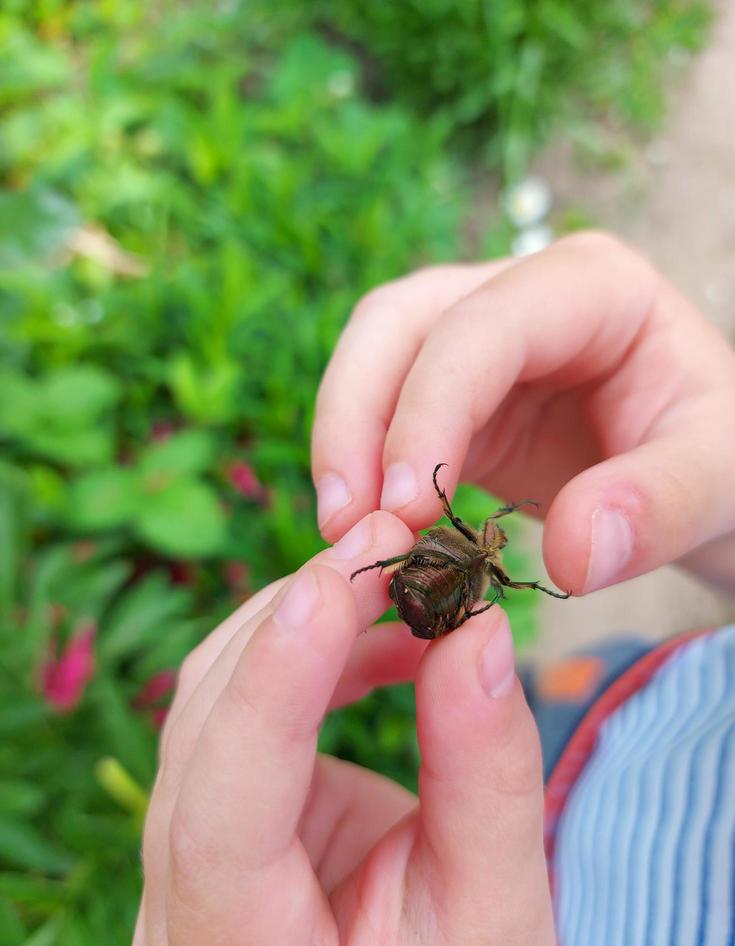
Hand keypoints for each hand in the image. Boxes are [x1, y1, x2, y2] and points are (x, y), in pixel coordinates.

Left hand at [131, 513, 564, 945]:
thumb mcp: (499, 915)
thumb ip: (483, 778)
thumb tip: (477, 629)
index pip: (218, 818)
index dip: (274, 688)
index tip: (340, 581)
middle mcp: (179, 911)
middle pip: (202, 732)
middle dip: (295, 621)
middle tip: (392, 539)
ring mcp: (188, 858)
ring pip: (212, 700)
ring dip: (305, 623)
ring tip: (406, 577)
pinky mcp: (225, 813)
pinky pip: (248, 706)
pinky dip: (316, 656)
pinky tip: (393, 634)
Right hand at [312, 233, 734, 595]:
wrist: (696, 470)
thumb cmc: (718, 454)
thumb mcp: (721, 476)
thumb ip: (661, 506)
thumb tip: (575, 555)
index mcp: (591, 286)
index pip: (483, 326)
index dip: (430, 407)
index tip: (405, 506)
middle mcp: (520, 297)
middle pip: (399, 321)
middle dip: (357, 415)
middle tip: (350, 522)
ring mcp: (478, 343)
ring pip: (374, 360)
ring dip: (344, 441)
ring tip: (345, 532)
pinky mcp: (452, 397)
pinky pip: (384, 415)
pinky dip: (362, 467)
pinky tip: (364, 526)